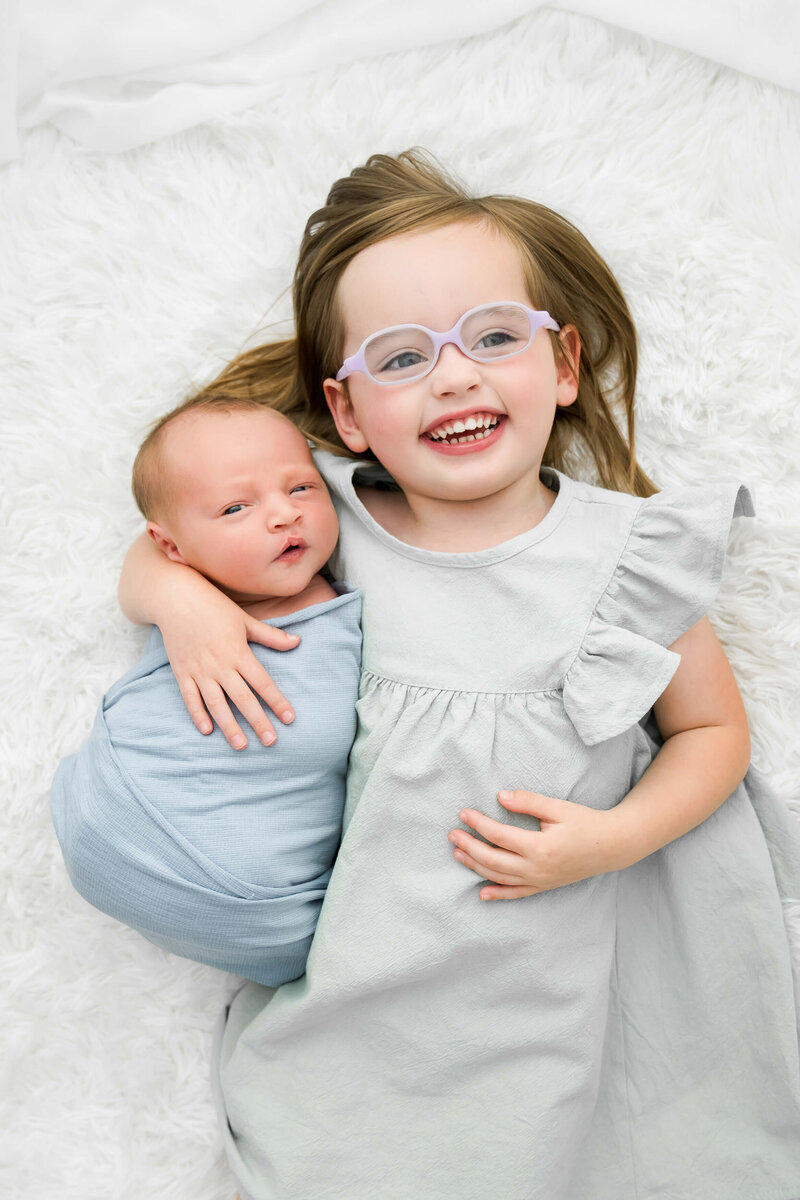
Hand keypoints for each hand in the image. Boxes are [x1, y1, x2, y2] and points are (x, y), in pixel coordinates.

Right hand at [160, 583, 299, 749]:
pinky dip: (198, 714)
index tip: (289, 718)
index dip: (277, 701)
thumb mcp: (245, 619)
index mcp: (238, 652)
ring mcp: (198, 670)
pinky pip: (190, 698)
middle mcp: (219, 664)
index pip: (262, 682)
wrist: (175, 598)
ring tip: (241, 745)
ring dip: (229, 726)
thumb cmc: (214, 606)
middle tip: (271, 742)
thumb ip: (271, 636)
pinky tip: (207, 730)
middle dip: (258, 721)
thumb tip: (298, 641)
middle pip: (242, 698)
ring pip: (216, 704)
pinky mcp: (181, 672)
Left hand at [448, 790, 618, 899]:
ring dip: (476, 867)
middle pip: (493, 860)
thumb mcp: (557, 807)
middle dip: (469, 847)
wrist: (612, 846)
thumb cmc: (585, 823)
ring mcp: (540, 881)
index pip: (499, 836)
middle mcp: (537, 869)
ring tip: (458, 854)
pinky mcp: (544, 886)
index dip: (478, 824)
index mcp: (539, 847)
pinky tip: (482, 893)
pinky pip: (517, 894)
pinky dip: (498, 894)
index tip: (463, 813)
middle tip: (452, 834)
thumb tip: (500, 797)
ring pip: (500, 878)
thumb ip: (528, 802)